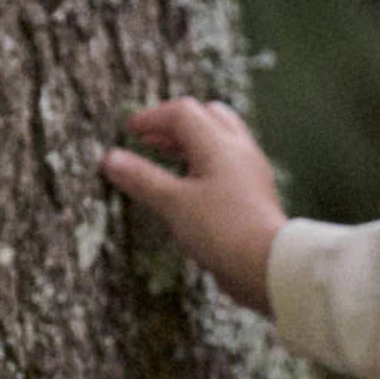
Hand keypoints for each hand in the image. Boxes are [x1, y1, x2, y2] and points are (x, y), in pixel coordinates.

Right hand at [98, 97, 286, 314]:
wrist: (269, 265)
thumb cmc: (222, 230)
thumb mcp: (173, 203)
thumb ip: (141, 178)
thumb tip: (110, 158)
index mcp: (219, 144)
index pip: (182, 113)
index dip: (152, 117)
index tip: (129, 130)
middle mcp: (240, 150)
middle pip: (208, 117)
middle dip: (175, 124)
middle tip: (150, 139)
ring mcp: (252, 171)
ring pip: (222, 140)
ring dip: (192, 143)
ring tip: (167, 158)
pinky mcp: (256, 193)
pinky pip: (230, 164)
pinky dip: (207, 163)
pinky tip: (192, 185)